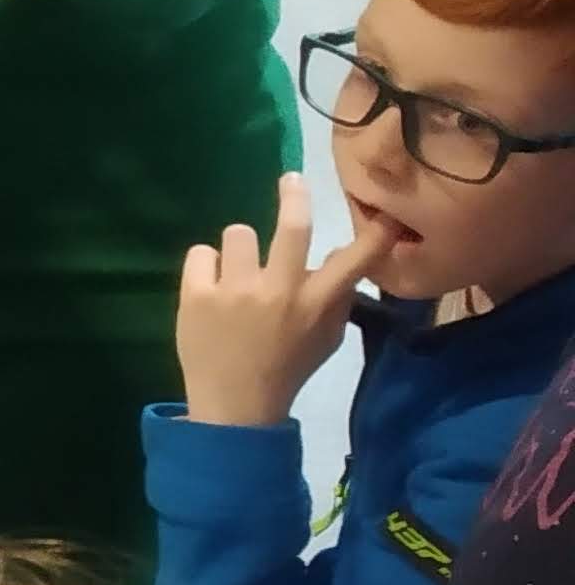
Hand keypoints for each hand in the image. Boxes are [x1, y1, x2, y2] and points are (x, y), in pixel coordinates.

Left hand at [175, 171, 379, 428]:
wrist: (234, 405)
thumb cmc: (285, 367)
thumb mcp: (325, 339)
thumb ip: (335, 298)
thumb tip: (337, 257)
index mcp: (315, 304)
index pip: (353, 261)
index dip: (374, 236)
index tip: (387, 214)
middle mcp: (278, 290)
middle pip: (292, 226)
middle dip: (295, 196)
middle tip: (292, 179)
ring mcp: (235, 290)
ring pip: (238, 233)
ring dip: (240, 251)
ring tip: (236, 277)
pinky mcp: (197, 294)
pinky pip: (201, 253)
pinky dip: (206, 268)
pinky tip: (210, 290)